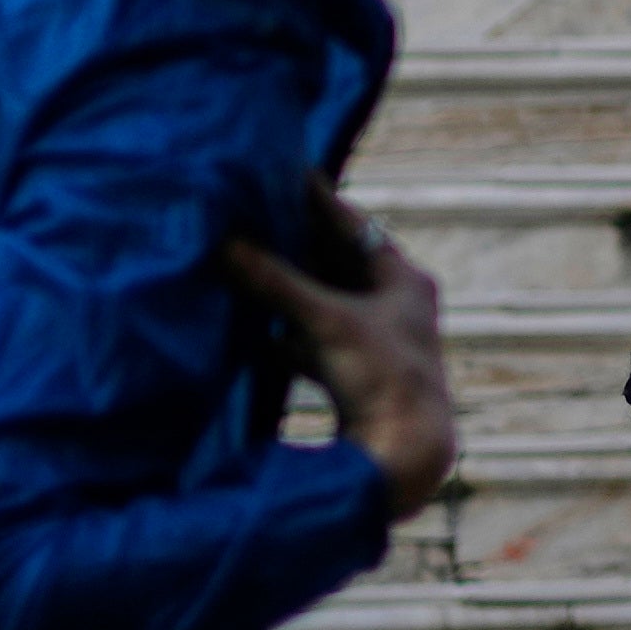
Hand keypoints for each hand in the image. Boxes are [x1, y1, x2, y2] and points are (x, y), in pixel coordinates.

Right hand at [215, 210, 460, 512]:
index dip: (316, 201)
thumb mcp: (328, 322)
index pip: (352, 226)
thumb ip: (277, 284)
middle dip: (295, 245)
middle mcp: (395, 307)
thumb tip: (226, 245)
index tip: (283, 172)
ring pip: (324, 305)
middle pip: (337, 265)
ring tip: (246, 264)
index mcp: (403, 281)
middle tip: (253, 215)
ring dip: (289, 291)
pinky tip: (260, 333)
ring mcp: (377, 343)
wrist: (404, 458)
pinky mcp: (358, 377)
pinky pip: (317, 344)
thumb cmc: (382, 378)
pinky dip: (290, 336)